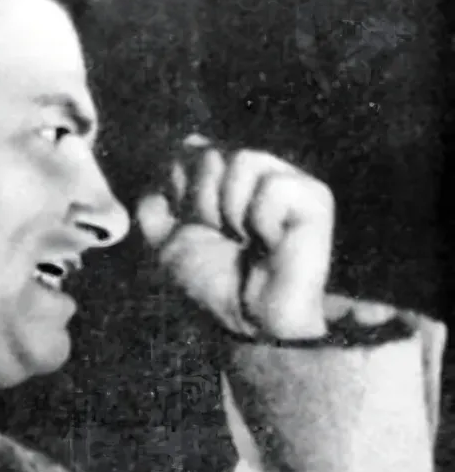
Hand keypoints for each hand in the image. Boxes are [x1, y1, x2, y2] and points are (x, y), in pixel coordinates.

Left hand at [136, 135, 334, 338]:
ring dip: (231, 211)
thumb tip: (172, 159)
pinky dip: (262, 219)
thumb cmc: (212, 284)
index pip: (189, 148)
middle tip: (220, 236)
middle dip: (202, 202)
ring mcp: (286, 181)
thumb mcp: (167, 241)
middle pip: (211, 153)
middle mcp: (255, 173)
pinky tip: (271, 241)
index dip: (178, 186)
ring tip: (244, 239)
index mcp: (221, 178)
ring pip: (243, 160)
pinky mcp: (314, 199)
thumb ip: (158, 201)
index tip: (189, 223)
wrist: (249, 323)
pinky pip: (272, 186)